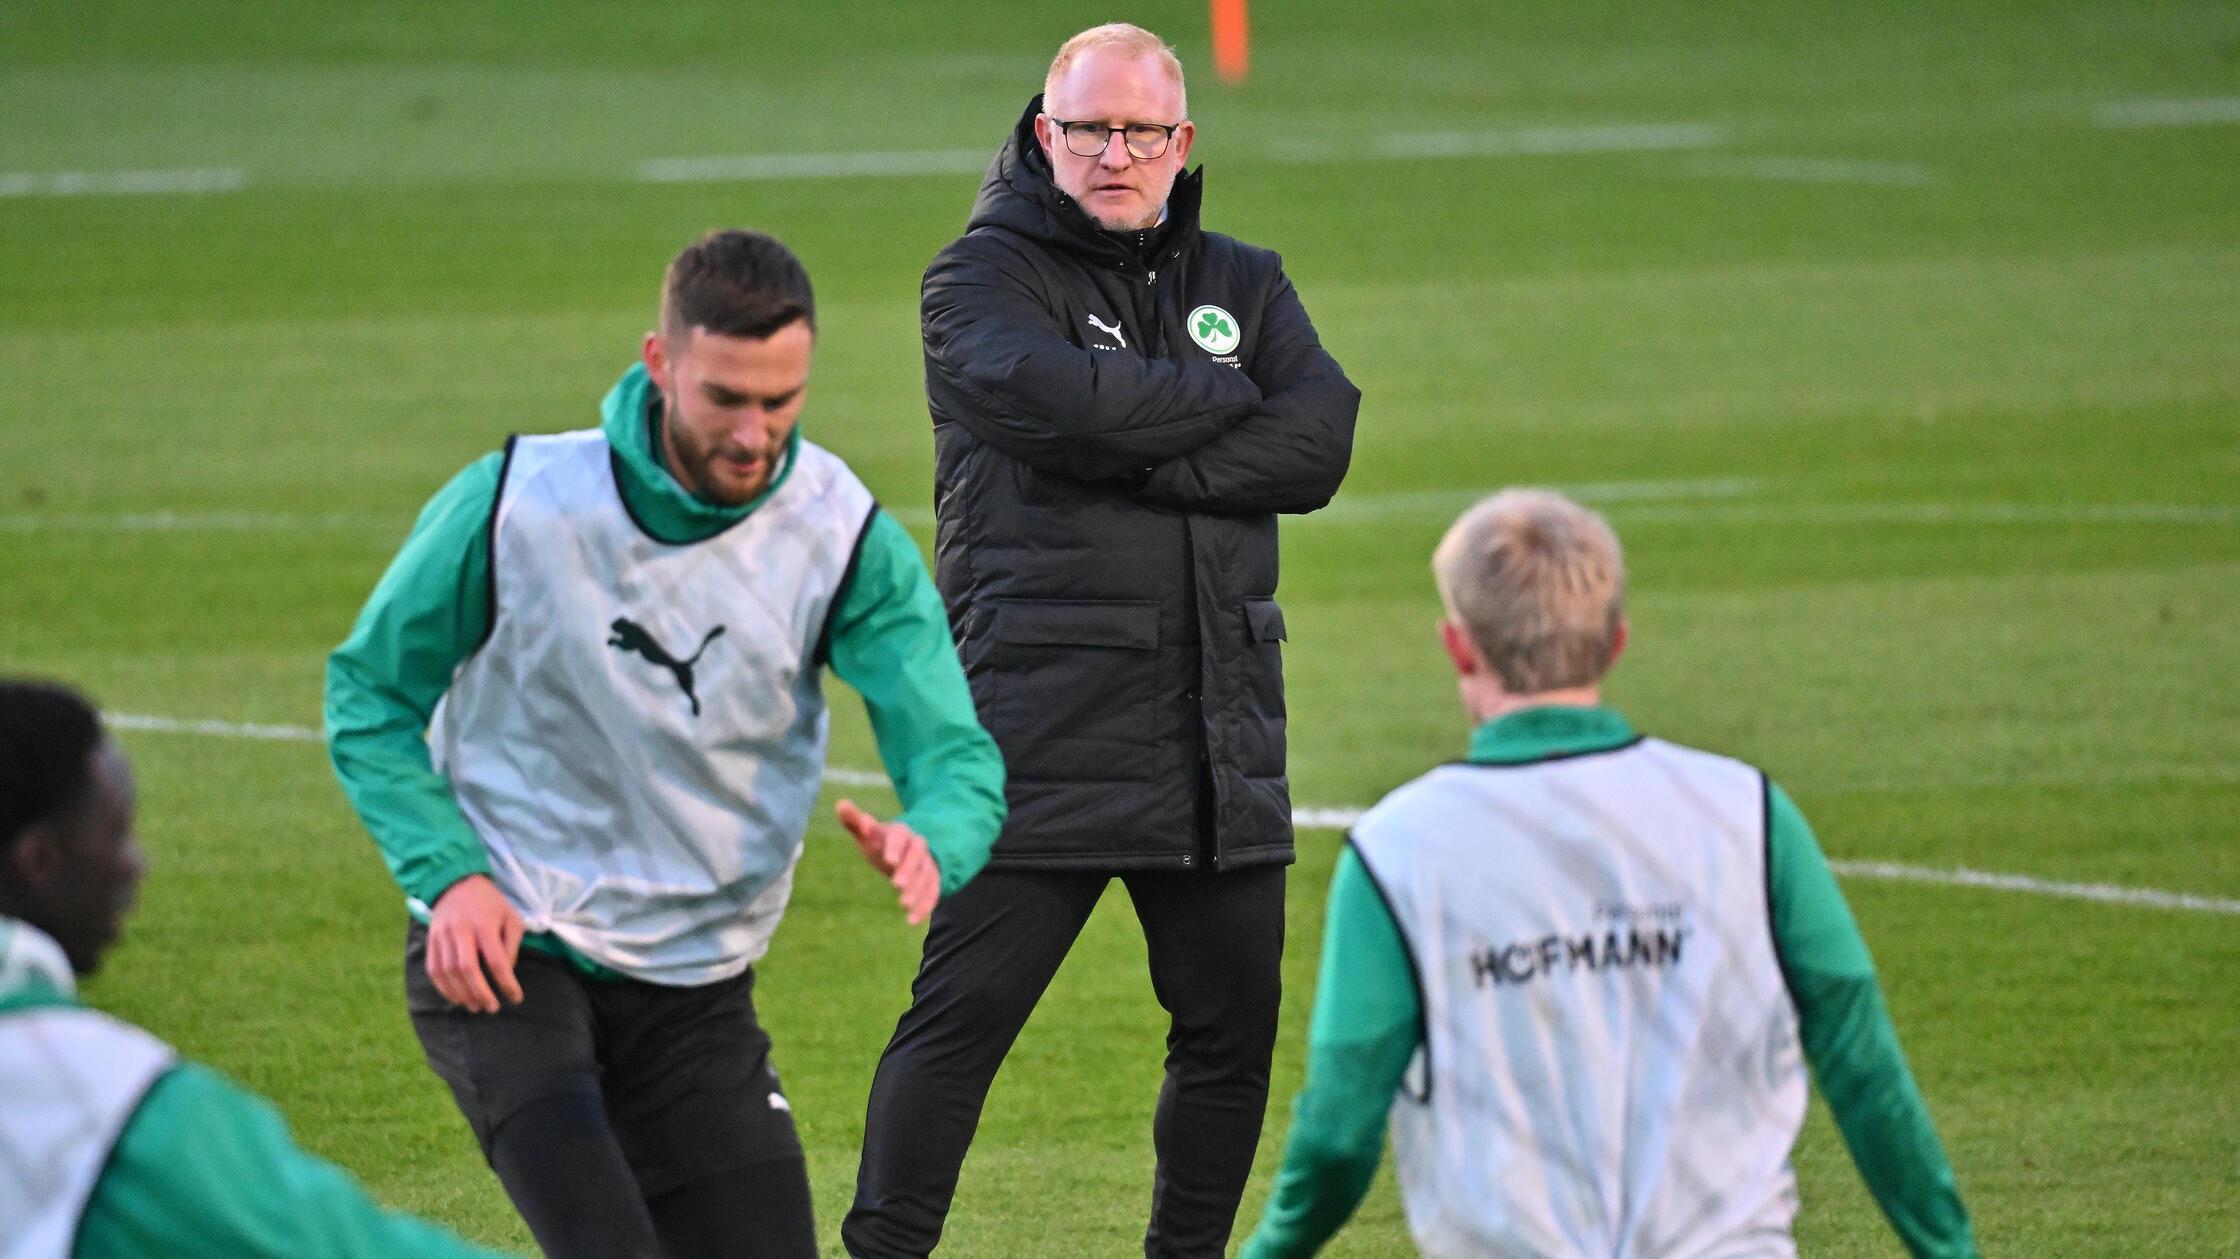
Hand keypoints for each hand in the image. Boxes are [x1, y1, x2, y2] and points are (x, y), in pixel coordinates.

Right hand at [426, 874, 524, 1013]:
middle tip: (491, 1008)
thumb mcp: (511, 917)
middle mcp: (461, 930)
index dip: (506, 983)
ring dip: (461, 994)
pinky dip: (444, 988)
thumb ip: (512, 945)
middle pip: (467, 969)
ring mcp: (442, 935)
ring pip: (448, 972)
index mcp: (484, 924)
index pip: (496, 960)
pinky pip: (433, 969)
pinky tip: (456, 998)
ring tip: (475, 1006)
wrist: (457, 883)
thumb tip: (507, 972)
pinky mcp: (431, 940)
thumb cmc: (490, 904)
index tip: (516, 998)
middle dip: (480, 993)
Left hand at [836, 799, 940, 925]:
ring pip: (926, 875)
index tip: (887, 859)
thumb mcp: (868, 835)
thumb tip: (841, 803)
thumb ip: (854, 821)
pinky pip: (932, 893)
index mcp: (900, 833)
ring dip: (916, 890)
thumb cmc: (881, 844)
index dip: (894, 847)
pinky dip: (924, 907)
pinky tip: (911, 921)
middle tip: (896, 884)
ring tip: (902, 903)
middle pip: (917, 855)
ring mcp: (927, 864)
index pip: (900, 835)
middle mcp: (917, 847)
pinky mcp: (932, 881)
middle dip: (908, 869)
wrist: (906, 853)